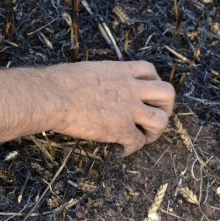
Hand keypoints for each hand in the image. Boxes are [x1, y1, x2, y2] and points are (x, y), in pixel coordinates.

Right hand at [48, 60, 174, 155]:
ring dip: (156, 131)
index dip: (153, 82)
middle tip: (156, 115)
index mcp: (120, 70)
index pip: (149, 70)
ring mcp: (128, 109)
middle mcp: (130, 88)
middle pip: (167, 93)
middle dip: (166, 106)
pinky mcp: (120, 129)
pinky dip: (133, 148)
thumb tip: (96, 85)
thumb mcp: (89, 70)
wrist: (52, 96)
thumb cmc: (59, 81)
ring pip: (160, 120)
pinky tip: (123, 151)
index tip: (146, 92)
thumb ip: (102, 77)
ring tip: (144, 137)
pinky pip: (138, 142)